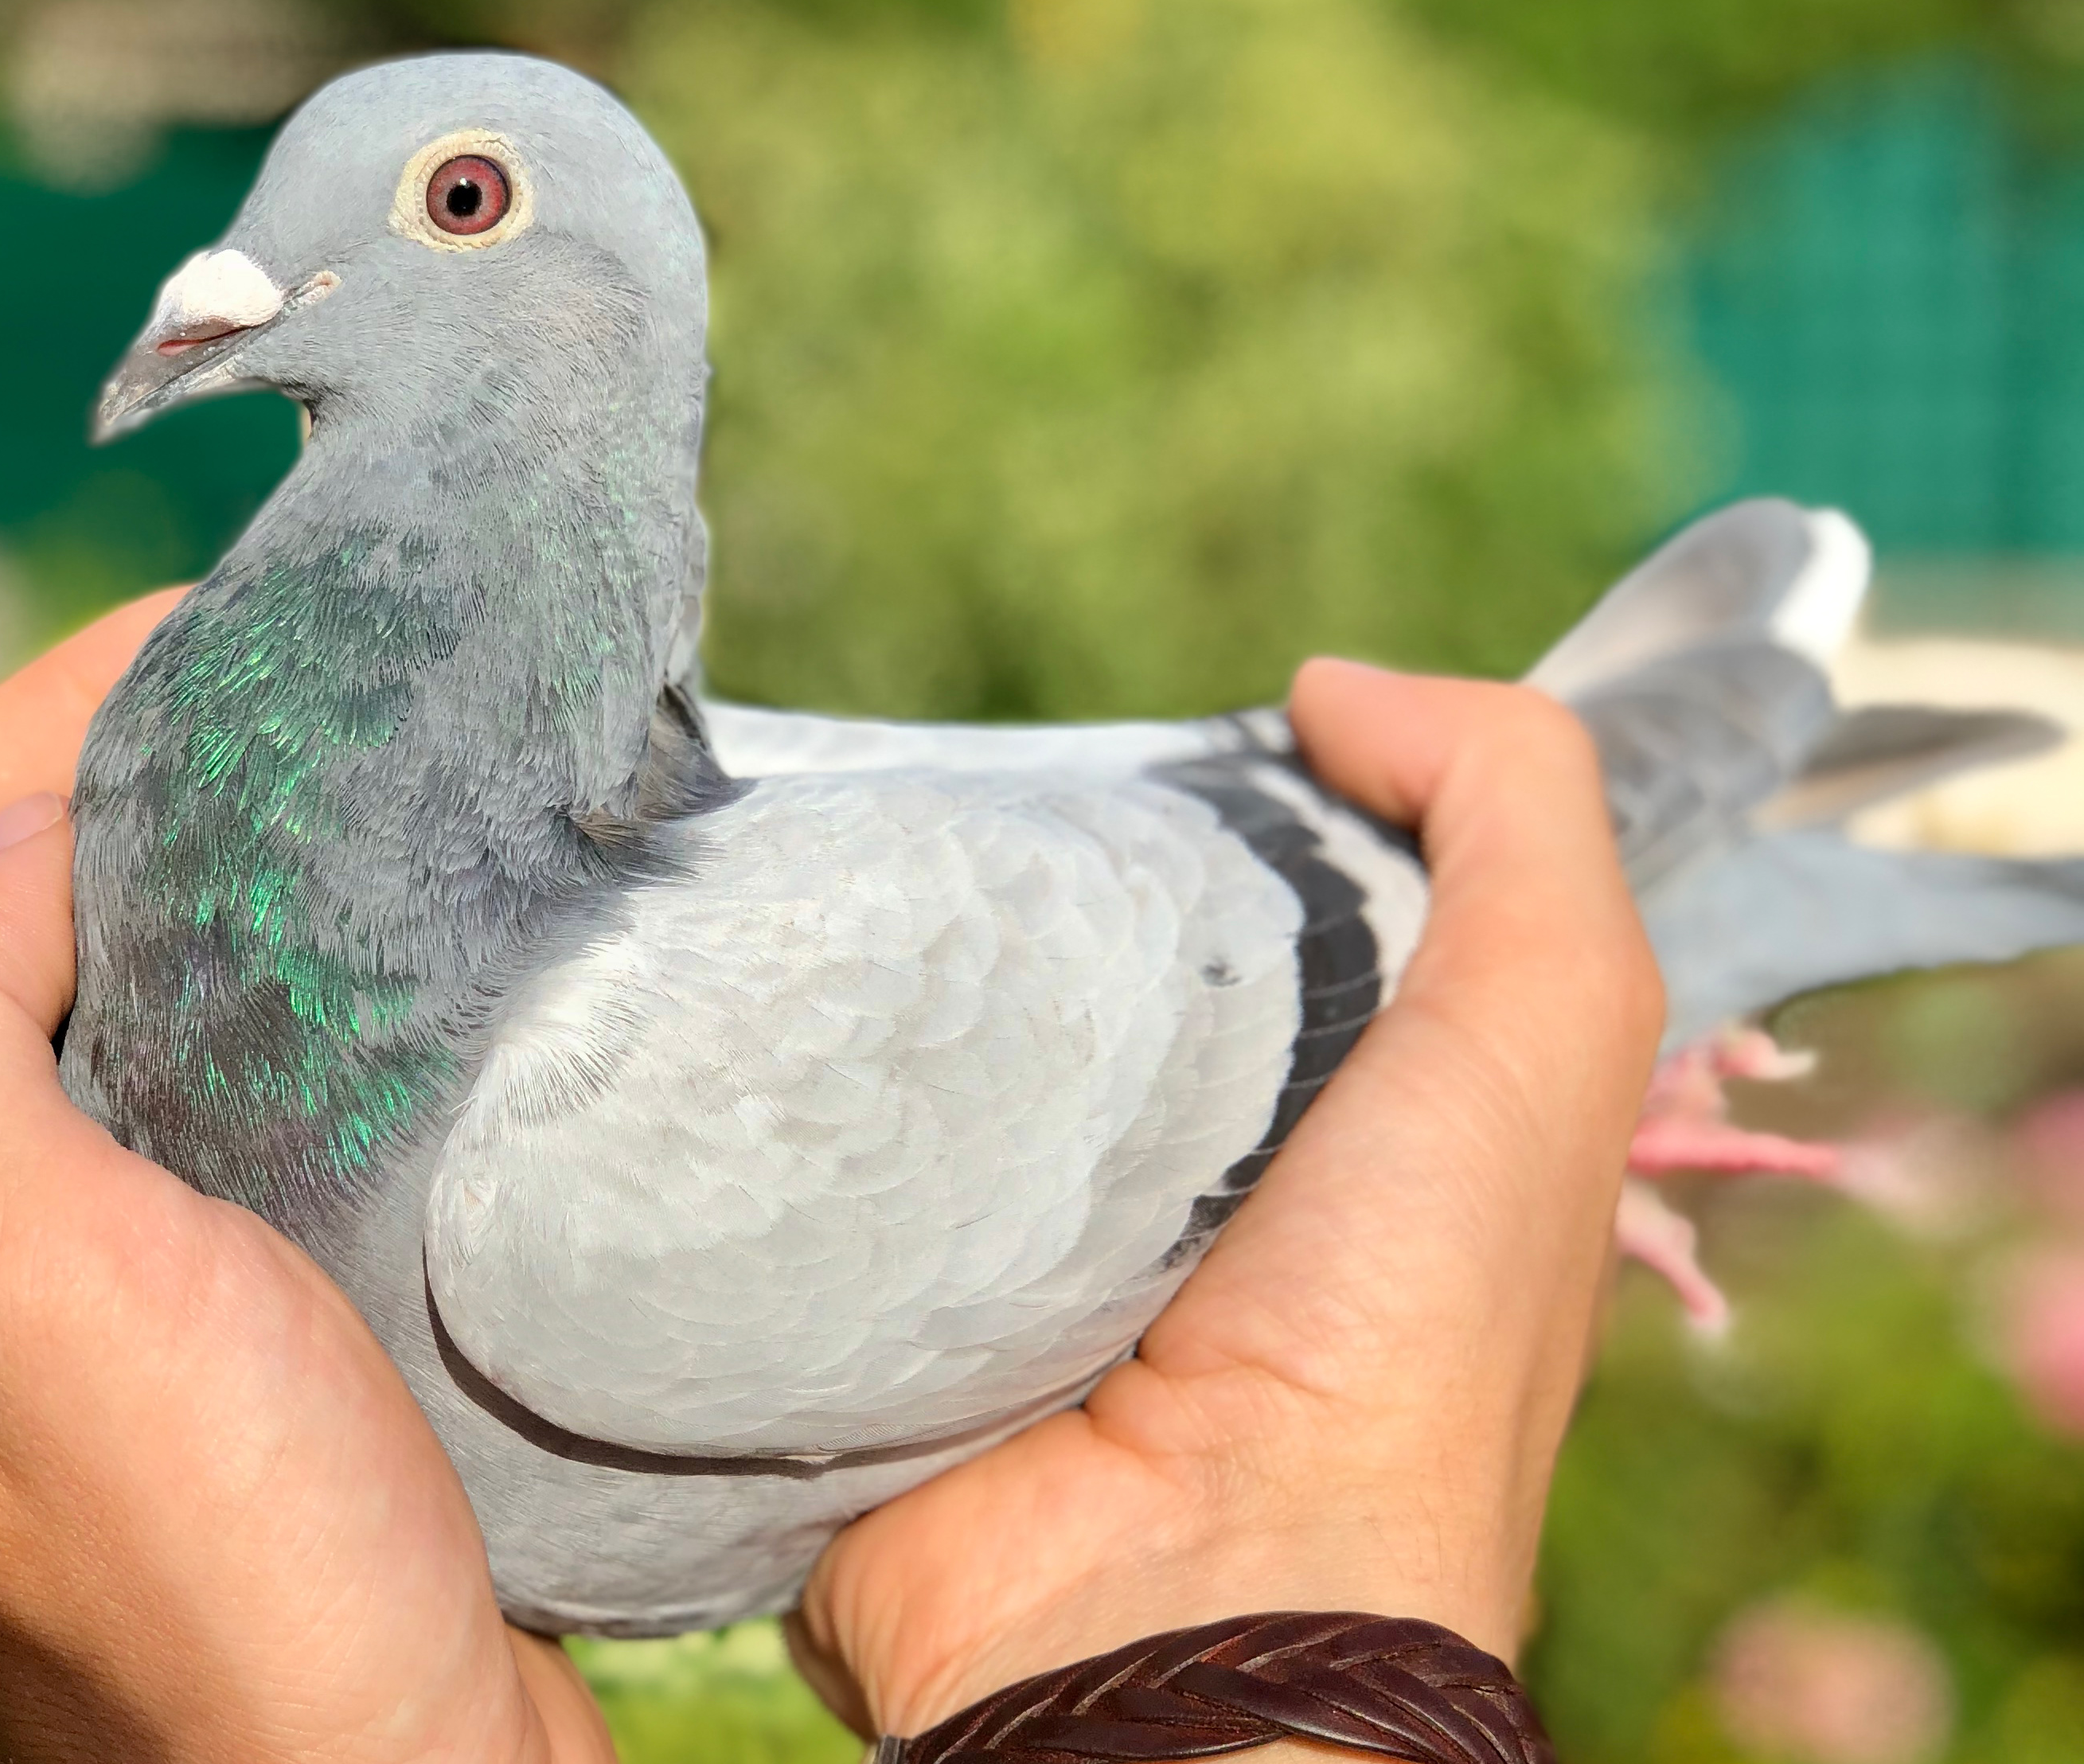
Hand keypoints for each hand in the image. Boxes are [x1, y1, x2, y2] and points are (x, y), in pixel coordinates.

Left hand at [0, 596, 613, 1762]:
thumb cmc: (210, 1550)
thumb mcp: (8, 1276)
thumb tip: (13, 845)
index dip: (43, 716)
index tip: (217, 628)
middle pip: (12, 913)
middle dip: (136, 772)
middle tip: (311, 690)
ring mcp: (95, 1271)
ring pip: (127, 995)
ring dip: (221, 871)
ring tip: (362, 792)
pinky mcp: (230, 1311)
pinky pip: (227, 1086)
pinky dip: (290, 983)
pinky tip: (392, 964)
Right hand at [789, 661, 1663, 1744]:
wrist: (1191, 1607)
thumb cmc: (1396, 1318)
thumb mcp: (1547, 1025)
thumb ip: (1515, 813)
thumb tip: (1328, 691)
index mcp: (1332, 1107)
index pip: (1252, 896)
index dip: (1208, 808)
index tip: (1135, 753)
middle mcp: (1178, 1170)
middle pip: (1075, 951)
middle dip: (1020, 868)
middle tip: (949, 802)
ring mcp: (1016, 1239)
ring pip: (933, 1038)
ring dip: (886, 970)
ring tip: (826, 873)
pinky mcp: (880, 1295)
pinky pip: (817, 1147)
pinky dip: (791, 1083)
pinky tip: (752, 994)